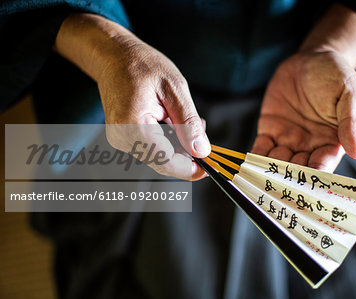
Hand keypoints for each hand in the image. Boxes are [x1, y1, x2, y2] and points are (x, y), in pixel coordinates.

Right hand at [55, 14, 209, 179]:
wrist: (114, 56)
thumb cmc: (142, 65)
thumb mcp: (175, 88)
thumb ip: (189, 122)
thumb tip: (202, 150)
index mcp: (133, 124)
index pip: (165, 160)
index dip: (189, 169)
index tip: (208, 168)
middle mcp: (121, 137)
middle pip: (162, 162)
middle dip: (185, 156)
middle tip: (201, 136)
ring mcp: (120, 139)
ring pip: (157, 157)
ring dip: (176, 147)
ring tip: (179, 118)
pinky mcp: (122, 138)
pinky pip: (150, 149)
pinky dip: (166, 141)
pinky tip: (168, 121)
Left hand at [252, 3, 355, 171]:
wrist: (311, 58)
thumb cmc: (335, 75)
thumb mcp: (350, 94)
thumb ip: (351, 122)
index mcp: (331, 142)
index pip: (323, 166)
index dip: (314, 176)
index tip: (305, 185)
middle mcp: (309, 146)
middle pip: (298, 170)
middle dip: (288, 179)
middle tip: (278, 187)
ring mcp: (288, 140)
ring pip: (277, 163)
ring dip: (269, 172)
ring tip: (261, 179)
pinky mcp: (270, 130)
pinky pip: (261, 148)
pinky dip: (255, 157)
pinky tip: (249, 165)